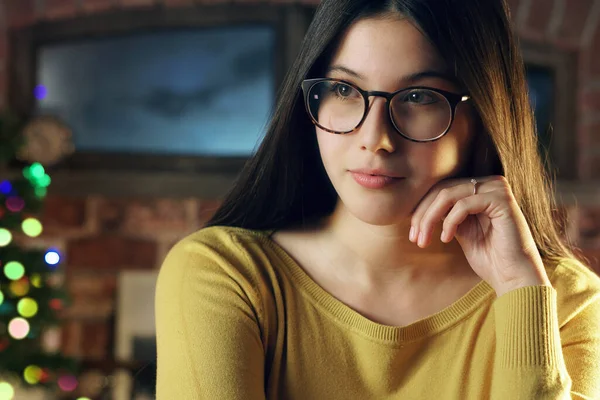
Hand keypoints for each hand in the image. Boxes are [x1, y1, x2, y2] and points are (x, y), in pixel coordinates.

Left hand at [409, 175, 550, 296]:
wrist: (515, 277)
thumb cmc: (489, 258)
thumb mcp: (460, 231)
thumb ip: (446, 215)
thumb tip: (418, 209)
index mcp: (479, 190)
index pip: (441, 191)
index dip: (422, 210)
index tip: (412, 233)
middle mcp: (489, 184)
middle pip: (442, 190)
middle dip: (423, 215)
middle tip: (415, 237)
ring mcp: (496, 189)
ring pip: (448, 195)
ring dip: (430, 218)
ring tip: (424, 239)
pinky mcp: (502, 200)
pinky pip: (464, 204)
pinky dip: (450, 221)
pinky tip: (445, 238)